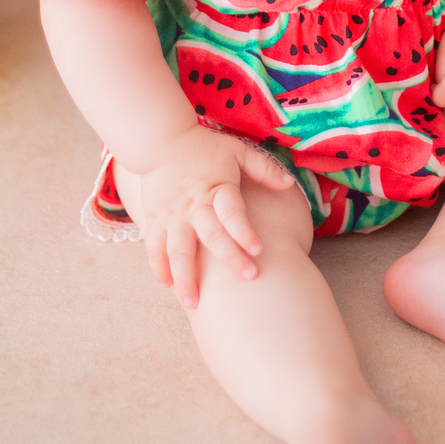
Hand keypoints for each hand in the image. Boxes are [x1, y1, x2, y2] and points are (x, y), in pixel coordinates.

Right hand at [137, 124, 296, 309]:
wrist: (161, 139)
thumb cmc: (204, 147)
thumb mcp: (237, 151)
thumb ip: (263, 168)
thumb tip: (289, 183)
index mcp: (217, 188)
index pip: (233, 213)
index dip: (244, 231)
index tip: (259, 250)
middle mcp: (195, 205)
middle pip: (212, 236)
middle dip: (230, 258)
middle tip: (248, 279)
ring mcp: (173, 215)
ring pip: (178, 250)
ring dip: (186, 277)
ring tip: (194, 304)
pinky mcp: (155, 219)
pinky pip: (154, 247)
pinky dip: (159, 266)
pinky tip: (167, 285)